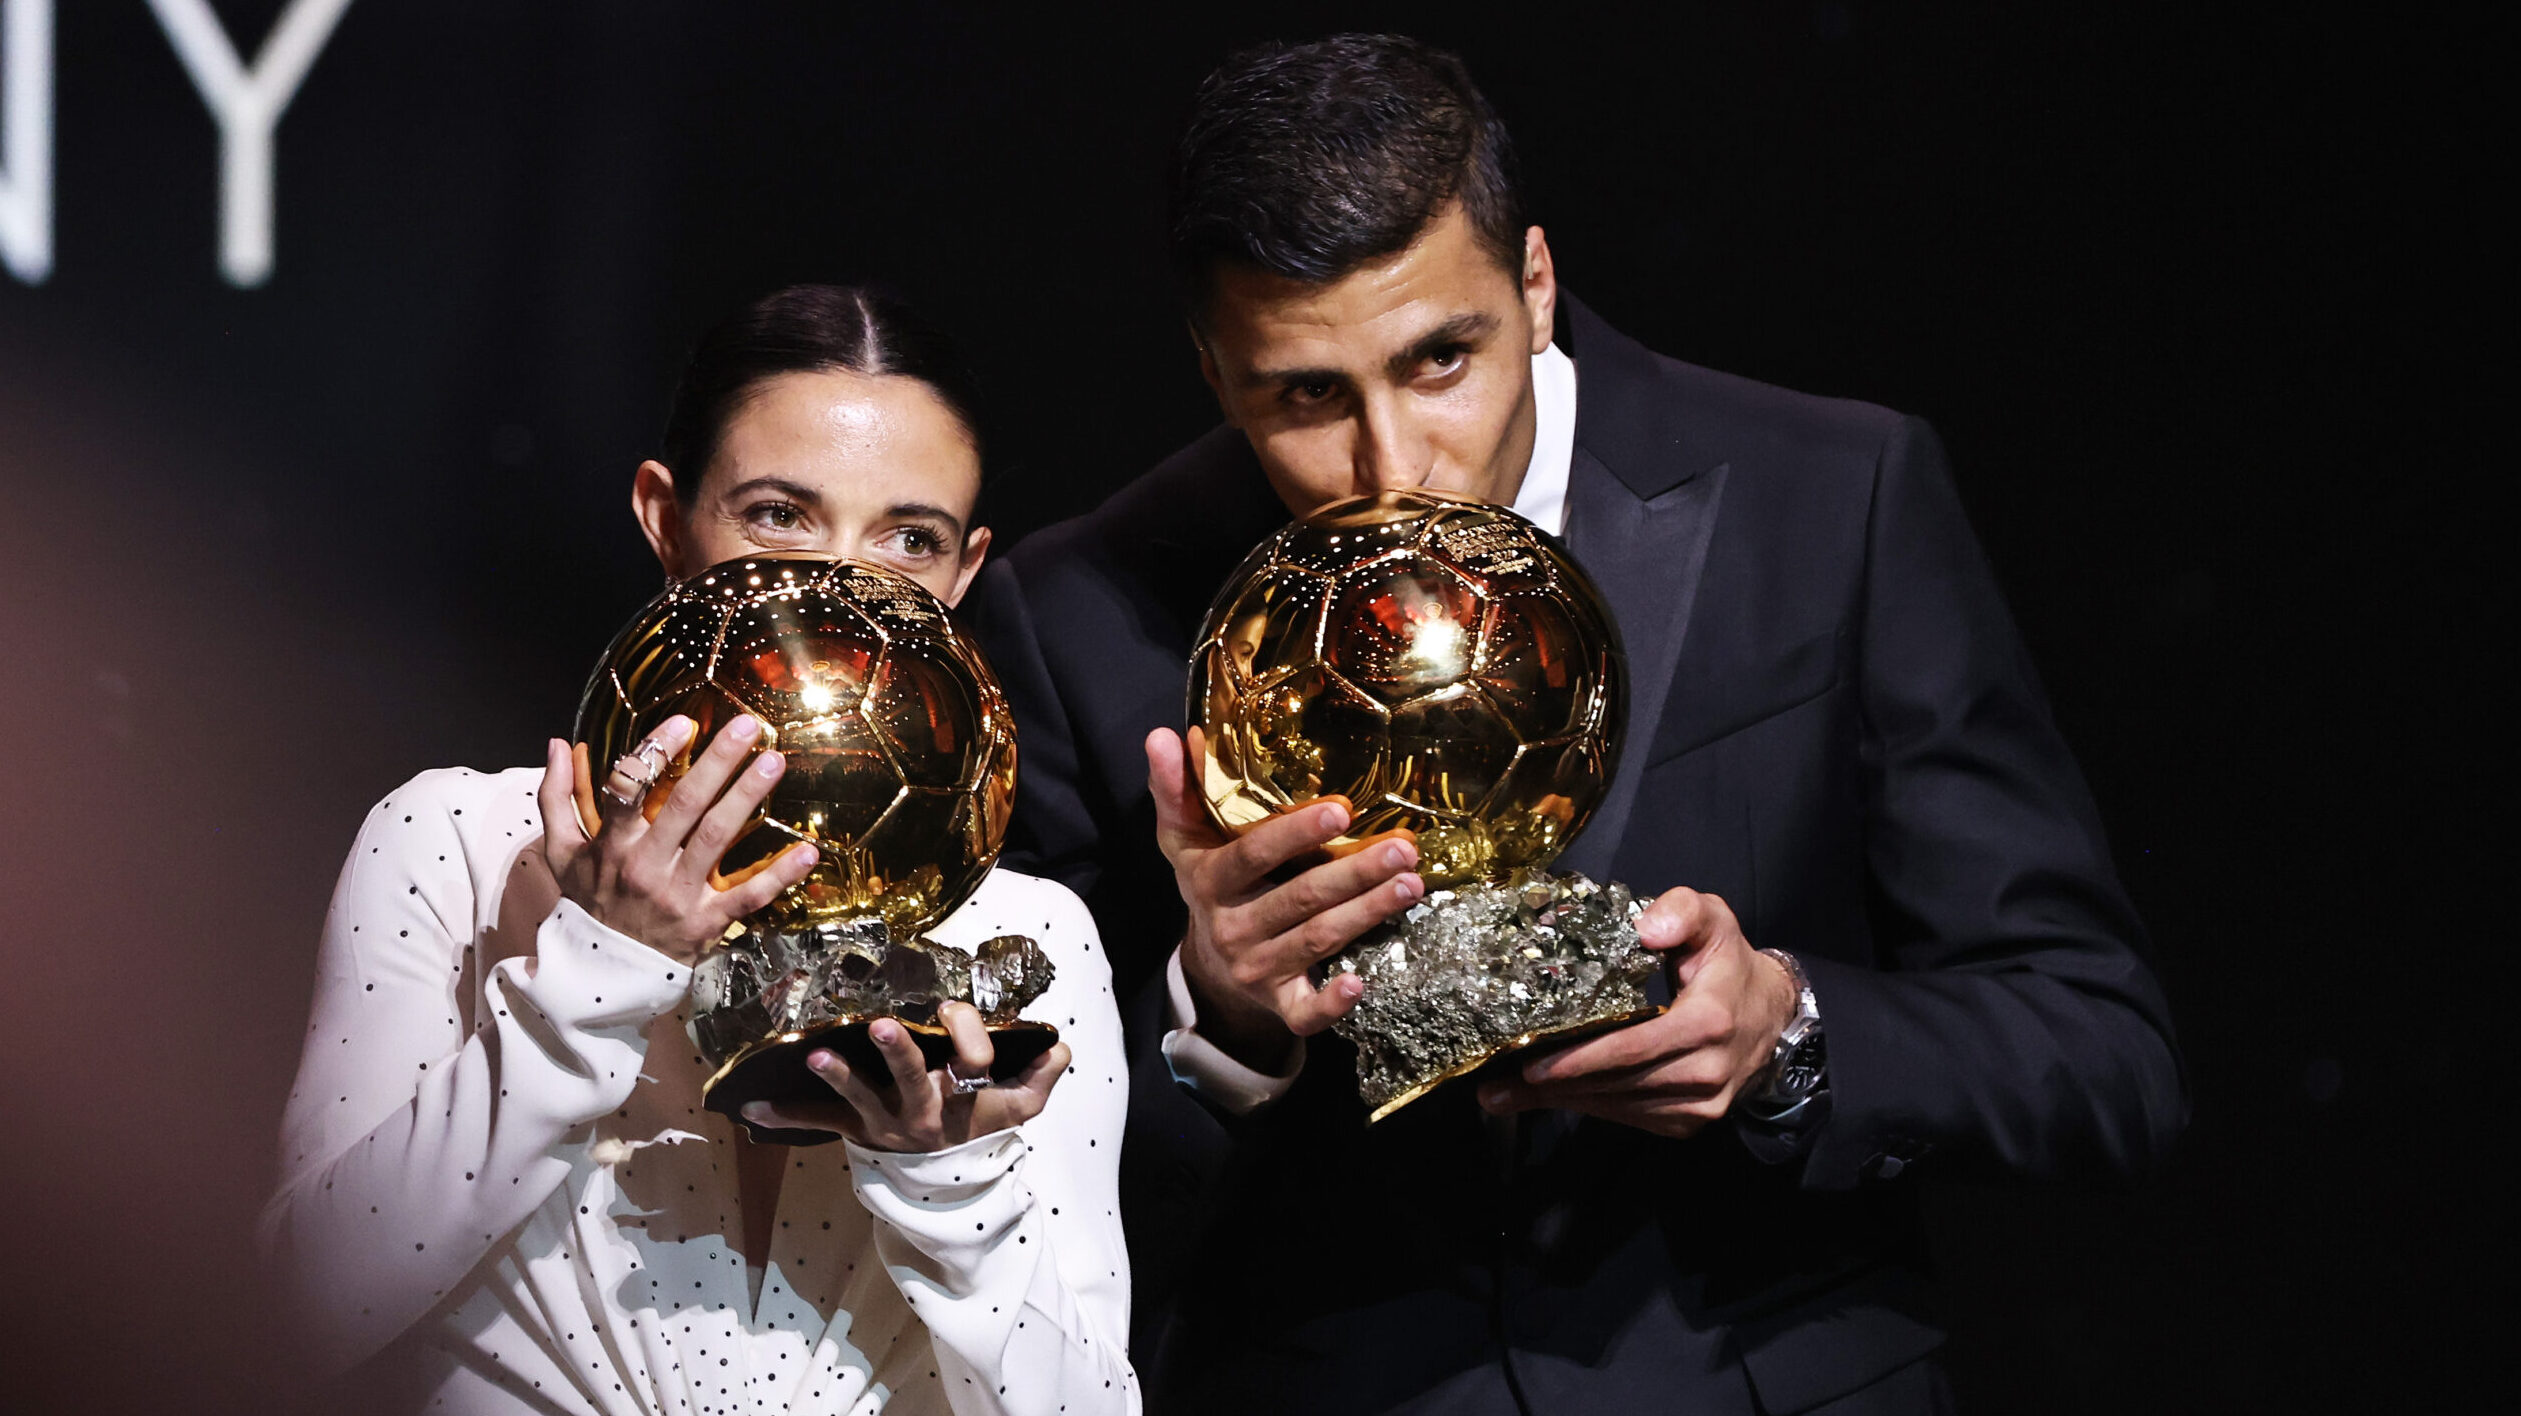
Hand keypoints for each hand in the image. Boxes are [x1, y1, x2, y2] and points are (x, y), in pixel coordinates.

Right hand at [535, 714, 818, 965]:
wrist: (602, 972)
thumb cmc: (588, 900)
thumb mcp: (561, 852)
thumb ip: (556, 797)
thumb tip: (555, 743)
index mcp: (612, 845)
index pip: (629, 787)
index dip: (655, 752)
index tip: (685, 722)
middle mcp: (646, 866)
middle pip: (686, 805)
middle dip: (718, 761)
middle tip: (748, 726)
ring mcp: (679, 894)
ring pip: (718, 837)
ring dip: (748, 797)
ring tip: (774, 761)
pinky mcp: (707, 922)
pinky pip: (748, 896)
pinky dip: (780, 875)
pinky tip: (808, 851)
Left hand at [739, 1002, 1071, 1151]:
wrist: (948, 1183)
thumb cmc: (981, 1126)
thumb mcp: (1020, 1108)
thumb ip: (1042, 1075)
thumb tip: (1058, 1045)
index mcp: (962, 1094)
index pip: (973, 1056)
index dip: (969, 1035)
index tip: (955, 1017)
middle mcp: (921, 1108)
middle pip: (914, 1078)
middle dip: (899, 1052)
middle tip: (885, 1025)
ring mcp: (884, 1120)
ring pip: (860, 1098)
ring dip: (836, 1078)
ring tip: (814, 1056)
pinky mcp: (855, 1129)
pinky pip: (818, 1121)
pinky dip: (783, 1114)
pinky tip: (749, 1107)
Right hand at [1147, 726, 1424, 1069]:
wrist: (1209, 966)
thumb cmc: (1209, 880)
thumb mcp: (1183, 835)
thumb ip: (1175, 787)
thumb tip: (1165, 736)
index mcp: (1209, 880)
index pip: (1252, 855)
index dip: (1294, 834)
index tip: (1340, 808)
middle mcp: (1230, 926)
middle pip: (1298, 899)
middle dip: (1353, 874)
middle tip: (1403, 849)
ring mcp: (1255, 968)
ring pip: (1316, 941)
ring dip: (1367, 914)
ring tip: (1413, 885)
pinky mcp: (1277, 1004)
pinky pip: (1303, 1012)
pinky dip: (1331, 1004)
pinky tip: (1362, 982)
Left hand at [1477, 887, 1794, 1137]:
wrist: (1771, 1016)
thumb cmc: (1728, 964)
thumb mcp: (1714, 921)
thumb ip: (1682, 910)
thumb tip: (1646, 929)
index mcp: (1708, 1022)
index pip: (1635, 1047)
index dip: (1581, 1060)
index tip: (1531, 1065)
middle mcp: (1705, 1072)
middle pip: (1617, 1083)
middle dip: (1552, 1088)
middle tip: (1492, 1088)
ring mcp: (1700, 1104)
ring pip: (1619, 1106)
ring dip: (1560, 1102)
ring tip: (1502, 1096)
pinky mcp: (1689, 1122)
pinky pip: (1630, 1116)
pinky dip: (1588, 1106)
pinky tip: (1548, 1097)